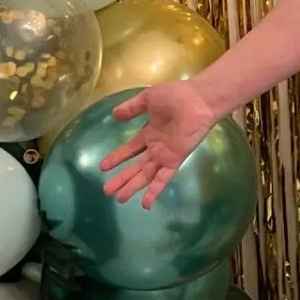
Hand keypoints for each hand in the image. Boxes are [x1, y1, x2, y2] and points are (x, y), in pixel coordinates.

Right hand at [99, 80, 216, 207]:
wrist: (196, 100)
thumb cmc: (175, 96)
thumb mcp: (148, 99)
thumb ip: (131, 108)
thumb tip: (114, 114)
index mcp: (150, 133)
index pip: (130, 150)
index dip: (117, 158)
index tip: (103, 167)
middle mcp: (156, 147)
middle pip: (136, 167)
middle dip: (121, 178)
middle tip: (106, 190)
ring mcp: (165, 155)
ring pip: (145, 175)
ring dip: (132, 187)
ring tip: (119, 198)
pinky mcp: (174, 160)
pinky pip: (163, 178)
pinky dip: (155, 190)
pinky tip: (145, 203)